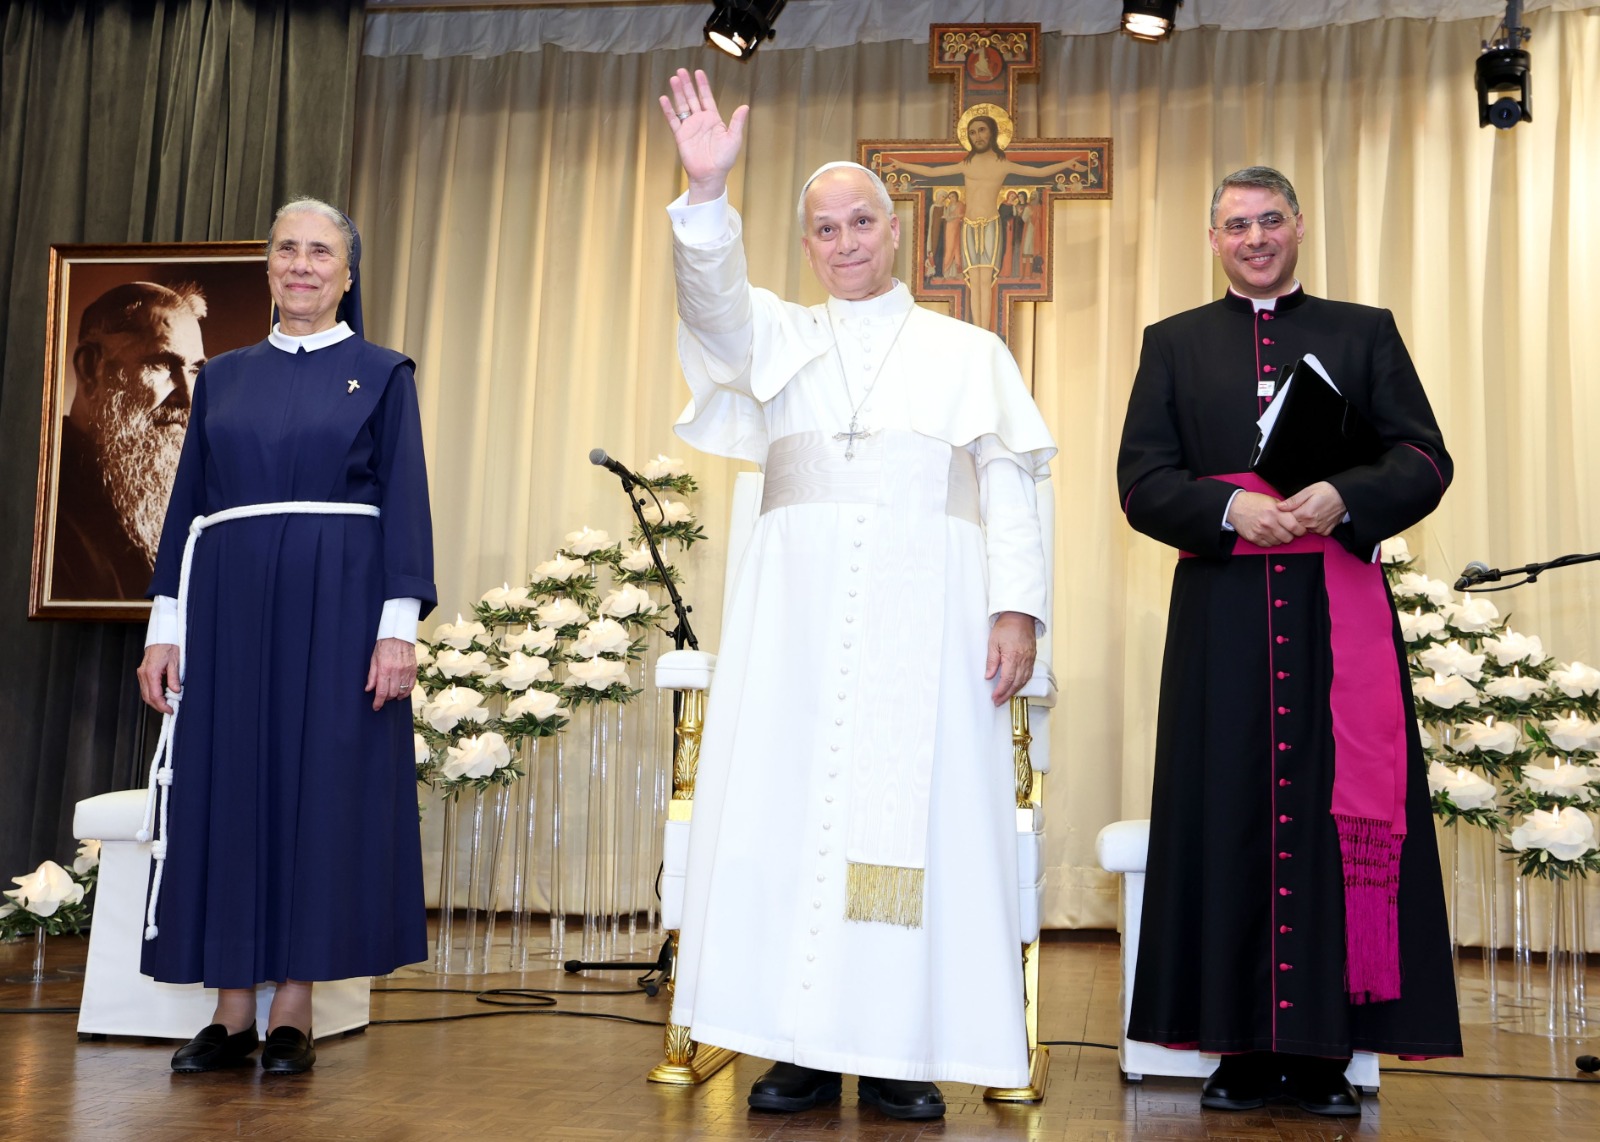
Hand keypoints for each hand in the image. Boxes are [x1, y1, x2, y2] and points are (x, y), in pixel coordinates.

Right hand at [136, 644, 180, 714]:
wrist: (161, 636)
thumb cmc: (168, 646)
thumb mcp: (175, 662)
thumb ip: (174, 678)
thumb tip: (175, 691)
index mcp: (151, 672)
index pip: (155, 695)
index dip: (162, 705)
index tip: (170, 709)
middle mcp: (143, 674)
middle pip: (147, 697)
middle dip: (158, 706)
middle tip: (169, 710)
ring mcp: (141, 673)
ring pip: (145, 694)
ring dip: (154, 702)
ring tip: (167, 704)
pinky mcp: (143, 672)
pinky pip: (145, 688)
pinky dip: (152, 695)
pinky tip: (161, 697)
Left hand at [366, 637, 417, 711]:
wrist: (398, 635)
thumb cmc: (384, 646)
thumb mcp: (374, 660)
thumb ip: (372, 676)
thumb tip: (368, 689)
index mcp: (384, 669)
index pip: (381, 691)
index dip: (378, 702)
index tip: (376, 707)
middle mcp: (396, 672)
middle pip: (392, 693)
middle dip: (386, 698)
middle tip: (383, 697)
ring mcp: (406, 671)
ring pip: (402, 691)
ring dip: (396, 696)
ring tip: (392, 694)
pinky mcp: (413, 670)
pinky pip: (411, 686)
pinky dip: (406, 692)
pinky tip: (401, 693)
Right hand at [658, 68, 747, 202]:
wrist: (710, 175)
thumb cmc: (724, 159)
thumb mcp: (734, 139)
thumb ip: (737, 122)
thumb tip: (745, 106)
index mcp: (713, 119)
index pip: (707, 98)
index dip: (703, 85)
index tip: (698, 72)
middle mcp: (700, 120)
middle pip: (692, 98)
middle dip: (687, 84)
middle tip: (681, 71)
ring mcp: (689, 127)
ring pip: (682, 106)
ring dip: (678, 92)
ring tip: (674, 79)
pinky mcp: (680, 136)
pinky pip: (673, 120)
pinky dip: (668, 110)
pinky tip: (664, 99)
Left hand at [985, 611, 1037, 706]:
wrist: (1020, 616)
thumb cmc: (1006, 626)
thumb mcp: (993, 643)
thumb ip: (992, 661)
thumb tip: (989, 676)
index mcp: (1013, 656)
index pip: (1007, 679)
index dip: (1001, 691)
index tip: (994, 697)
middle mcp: (1023, 660)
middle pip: (1016, 683)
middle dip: (1007, 695)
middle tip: (998, 701)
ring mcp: (1030, 659)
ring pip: (1024, 680)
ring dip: (1015, 690)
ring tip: (1006, 697)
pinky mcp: (1032, 657)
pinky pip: (1028, 674)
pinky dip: (1022, 683)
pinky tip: (1017, 686)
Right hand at [1226, 490, 1306, 547]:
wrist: (1234, 507)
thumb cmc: (1253, 502)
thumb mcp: (1271, 500)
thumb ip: (1284, 509)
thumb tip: (1295, 516)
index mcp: (1275, 512)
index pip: (1294, 526)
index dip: (1300, 530)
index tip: (1300, 530)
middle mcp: (1268, 523)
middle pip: (1287, 537)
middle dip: (1291, 536)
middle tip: (1288, 532)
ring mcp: (1260, 532)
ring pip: (1278, 542)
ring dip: (1280, 538)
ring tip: (1276, 531)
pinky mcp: (1254, 538)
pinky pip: (1268, 545)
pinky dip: (1270, 541)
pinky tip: (1268, 534)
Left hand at [1277, 481, 1346, 536]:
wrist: (1346, 496)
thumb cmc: (1327, 491)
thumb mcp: (1308, 491)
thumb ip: (1293, 501)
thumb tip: (1279, 506)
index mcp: (1306, 514)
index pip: (1287, 519)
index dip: (1285, 514)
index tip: (1287, 508)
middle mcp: (1312, 524)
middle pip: (1294, 526)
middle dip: (1293, 518)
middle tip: (1299, 508)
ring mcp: (1319, 529)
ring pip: (1303, 529)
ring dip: (1302, 522)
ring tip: (1308, 510)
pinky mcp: (1325, 531)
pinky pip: (1314, 532)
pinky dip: (1312, 526)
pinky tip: (1315, 516)